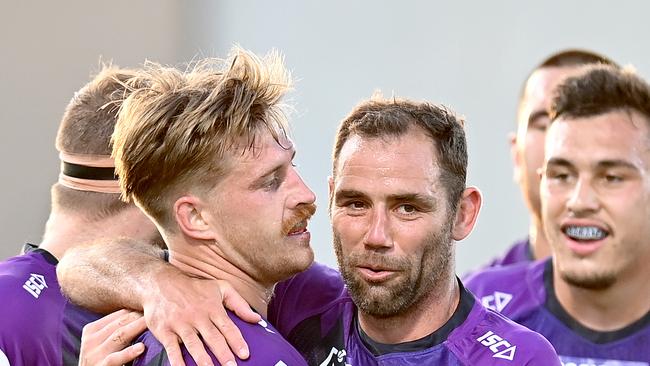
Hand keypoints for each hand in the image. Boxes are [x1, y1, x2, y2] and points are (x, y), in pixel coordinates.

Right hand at [79, 309, 146, 365]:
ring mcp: (94, 354)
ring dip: (137, 328)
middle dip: (139, 317)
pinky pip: (115, 358)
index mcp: (91, 330)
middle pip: (120, 323)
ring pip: (120, 336)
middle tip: (156, 311)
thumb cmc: (103, 359)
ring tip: (152, 324)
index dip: (135, 310)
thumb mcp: (104, 342)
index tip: (151, 304)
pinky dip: (129, 352)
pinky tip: (141, 348)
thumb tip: (140, 312)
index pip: (118, 315)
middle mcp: (90, 340)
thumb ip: (116, 329)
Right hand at [142, 269, 260, 365]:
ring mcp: (180, 324)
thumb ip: (240, 303)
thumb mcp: (220, 288)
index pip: (227, 327)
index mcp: (212, 308)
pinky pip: (172, 348)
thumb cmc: (194, 288)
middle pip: (213, 338)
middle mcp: (197, 316)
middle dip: (223, 354)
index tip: (245, 354)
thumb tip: (257, 318)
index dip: (237, 341)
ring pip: (194, 344)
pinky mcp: (165, 330)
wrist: (160, 283)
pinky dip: (177, 361)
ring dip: (203, 360)